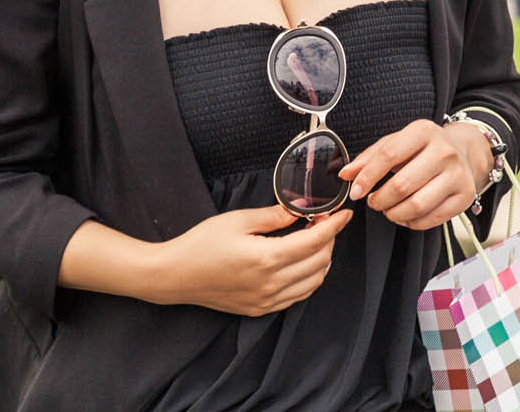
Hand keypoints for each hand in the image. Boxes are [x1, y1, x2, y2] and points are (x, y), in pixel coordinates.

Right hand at [149, 203, 352, 315]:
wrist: (174, 276)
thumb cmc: (201, 244)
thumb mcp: (238, 220)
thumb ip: (275, 216)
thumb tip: (301, 210)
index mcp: (266, 258)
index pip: (315, 241)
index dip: (334, 225)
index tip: (344, 213)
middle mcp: (270, 284)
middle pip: (320, 261)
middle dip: (329, 239)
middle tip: (323, 221)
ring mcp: (266, 300)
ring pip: (313, 282)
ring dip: (322, 259)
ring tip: (314, 239)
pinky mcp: (259, 309)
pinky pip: (297, 296)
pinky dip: (309, 278)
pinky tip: (302, 262)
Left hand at [342, 119, 492, 230]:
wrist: (462, 152)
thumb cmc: (422, 149)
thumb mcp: (396, 143)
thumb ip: (369, 157)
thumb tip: (346, 174)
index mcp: (424, 132)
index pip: (389, 155)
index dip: (367, 177)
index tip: (355, 191)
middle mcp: (445, 151)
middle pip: (402, 185)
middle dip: (380, 200)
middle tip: (374, 202)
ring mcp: (458, 174)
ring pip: (416, 206)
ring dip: (394, 214)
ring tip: (389, 209)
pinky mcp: (464, 195)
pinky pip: (431, 219)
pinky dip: (412, 222)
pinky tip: (407, 214)